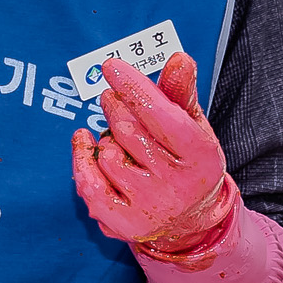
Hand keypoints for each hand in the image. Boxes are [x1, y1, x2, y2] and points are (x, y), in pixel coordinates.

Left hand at [71, 52, 237, 263]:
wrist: (189, 222)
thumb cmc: (186, 162)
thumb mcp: (192, 127)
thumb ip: (180, 93)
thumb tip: (179, 59)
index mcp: (201, 156)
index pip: (162, 116)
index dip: (134, 88)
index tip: (111, 67)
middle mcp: (178, 185)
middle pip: (128, 131)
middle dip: (115, 108)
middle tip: (111, 99)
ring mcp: (150, 207)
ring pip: (107, 155)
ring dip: (105, 140)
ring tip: (117, 140)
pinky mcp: (123, 224)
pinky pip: (88, 183)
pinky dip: (81, 161)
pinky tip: (85, 146)